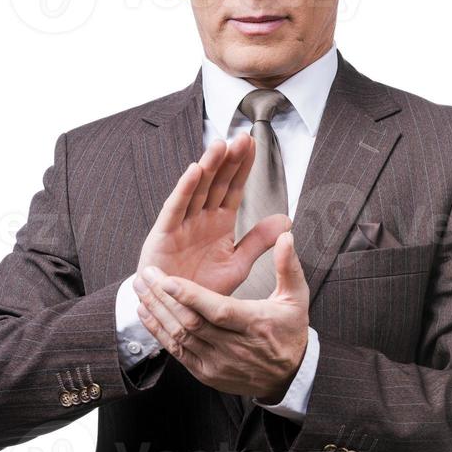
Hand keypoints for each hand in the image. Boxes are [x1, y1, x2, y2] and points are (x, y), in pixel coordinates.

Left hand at [134, 231, 309, 401]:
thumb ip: (288, 266)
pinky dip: (159, 332)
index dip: (190, 296)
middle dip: (164, 298)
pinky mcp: (206, 374)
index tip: (168, 280)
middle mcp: (234, 348)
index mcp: (255, 325)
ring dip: (157, 312)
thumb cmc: (290, 331)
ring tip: (141, 289)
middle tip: (146, 275)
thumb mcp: (296, 298)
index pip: (218, 310)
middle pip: (191, 322)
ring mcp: (217, 364)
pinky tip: (147, 314)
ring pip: (180, 337)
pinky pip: (177, 353)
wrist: (288, 376)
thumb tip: (286, 236)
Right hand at [135, 132, 291, 297]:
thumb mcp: (237, 264)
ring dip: (208, 167)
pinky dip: (184, 190)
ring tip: (220, 146)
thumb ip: (259, 241)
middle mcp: (200, 218)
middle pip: (216, 182)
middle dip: (228, 160)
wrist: (177, 313)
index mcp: (219, 222)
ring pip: (197, 189)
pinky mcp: (164, 235)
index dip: (243, 167)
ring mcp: (181, 224)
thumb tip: (287, 220)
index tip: (254, 144)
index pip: (233, 188)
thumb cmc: (203, 288)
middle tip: (241, 138)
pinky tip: (194, 171)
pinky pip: (175, 209)